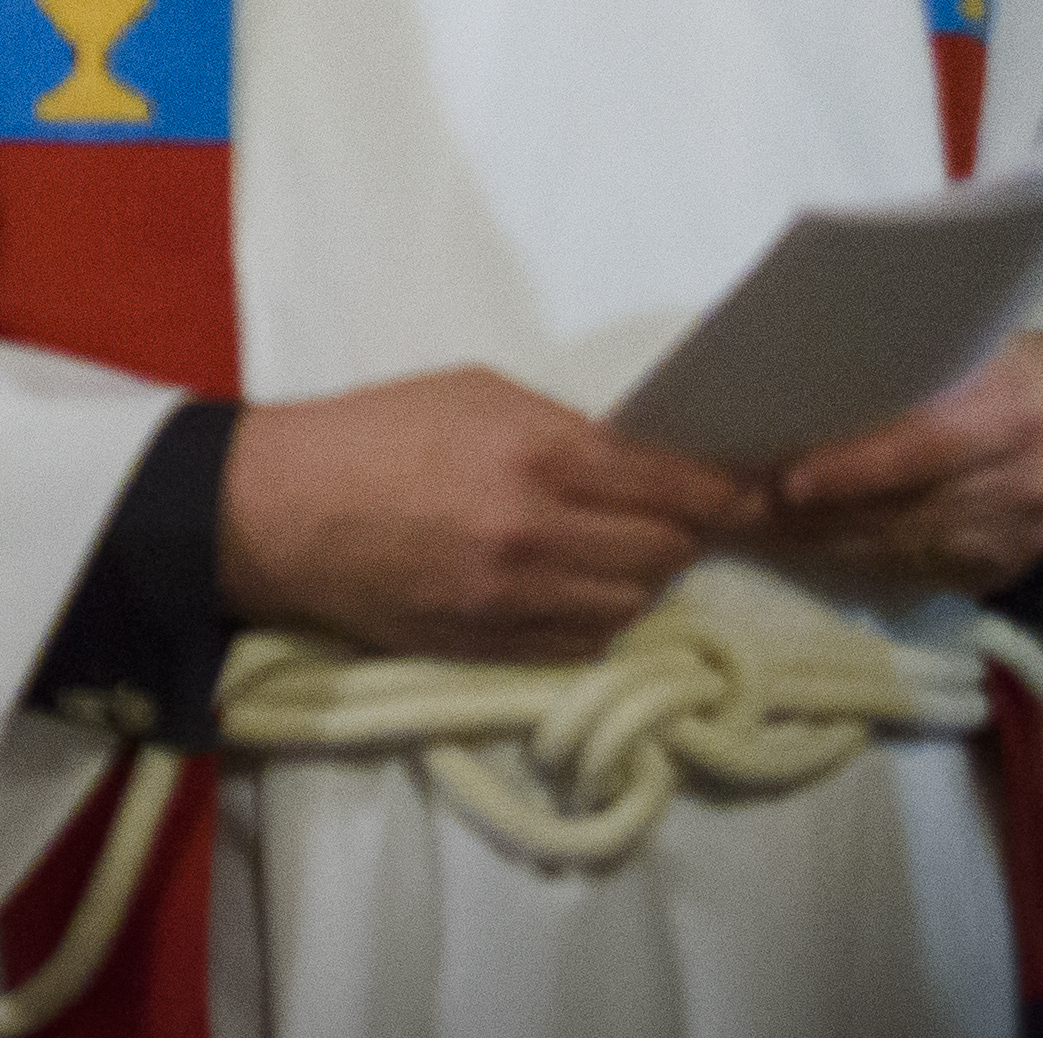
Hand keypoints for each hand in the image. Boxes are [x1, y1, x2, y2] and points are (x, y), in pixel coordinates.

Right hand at [215, 367, 749, 661]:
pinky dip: (600, 621)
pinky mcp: (487, 649)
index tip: (761, 494)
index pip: (670, 487)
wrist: (281, 510)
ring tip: (629, 556)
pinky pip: (582, 648)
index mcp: (537, 454)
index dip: (727, 494)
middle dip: (686, 536)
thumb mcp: (476, 394)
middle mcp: (536, 535)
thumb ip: (563, 428)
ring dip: (644, 582)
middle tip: (684, 519)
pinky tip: (586, 594)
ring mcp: (512, 602)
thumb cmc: (377, 431)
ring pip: (631, 608)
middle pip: (663, 555)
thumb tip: (633, 459)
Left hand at [750, 332, 1042, 605]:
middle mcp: (1020, 485)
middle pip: (896, 511)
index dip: (850, 470)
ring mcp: (1014, 540)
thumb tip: (801, 380)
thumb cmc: (1010, 367)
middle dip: (806, 512)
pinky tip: (804, 543)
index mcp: (1012, 412)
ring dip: (815, 541)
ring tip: (748, 525)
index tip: (783, 480)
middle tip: (732, 503)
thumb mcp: (976, 347)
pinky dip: (852, 558)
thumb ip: (910, 370)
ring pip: (894, 551)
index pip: (921, 449)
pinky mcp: (1002, 575)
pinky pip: (912, 573)